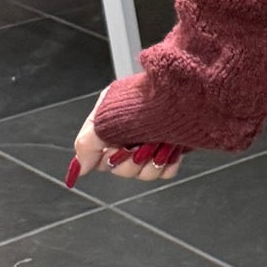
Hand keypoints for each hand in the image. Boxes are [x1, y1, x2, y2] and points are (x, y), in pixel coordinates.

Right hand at [68, 98, 185, 187]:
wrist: (185, 93)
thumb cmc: (145, 99)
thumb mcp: (106, 119)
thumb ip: (87, 144)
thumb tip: (81, 169)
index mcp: (109, 123)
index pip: (98, 156)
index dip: (107, 159)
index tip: (114, 152)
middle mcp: (129, 133)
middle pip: (121, 169)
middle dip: (130, 163)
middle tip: (138, 149)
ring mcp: (152, 141)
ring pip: (144, 173)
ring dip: (150, 164)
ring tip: (158, 146)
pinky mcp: (172, 147)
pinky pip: (165, 171)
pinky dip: (168, 164)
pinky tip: (171, 151)